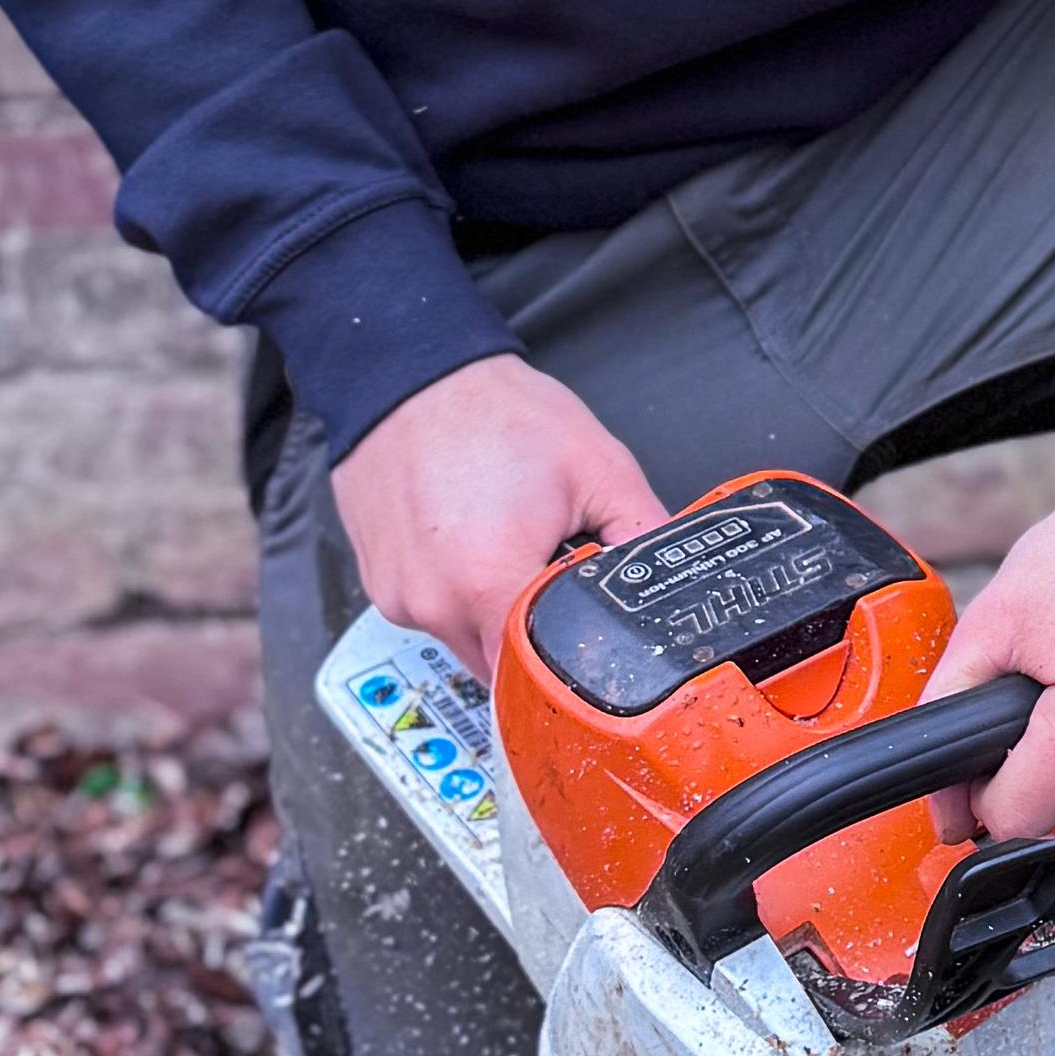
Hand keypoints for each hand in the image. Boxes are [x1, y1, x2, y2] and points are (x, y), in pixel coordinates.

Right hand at [331, 355, 667, 677]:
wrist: (408, 375)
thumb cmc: (493, 413)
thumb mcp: (598, 467)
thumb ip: (643, 534)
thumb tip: (672, 582)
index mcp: (488, 583)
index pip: (540, 680)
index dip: (575, 669)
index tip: (593, 652)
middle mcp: (434, 605)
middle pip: (504, 668)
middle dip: (540, 640)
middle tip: (554, 577)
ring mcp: (399, 600)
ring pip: (469, 645)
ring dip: (499, 617)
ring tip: (511, 546)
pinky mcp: (382, 588)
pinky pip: (436, 616)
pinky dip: (463, 596)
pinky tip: (474, 542)